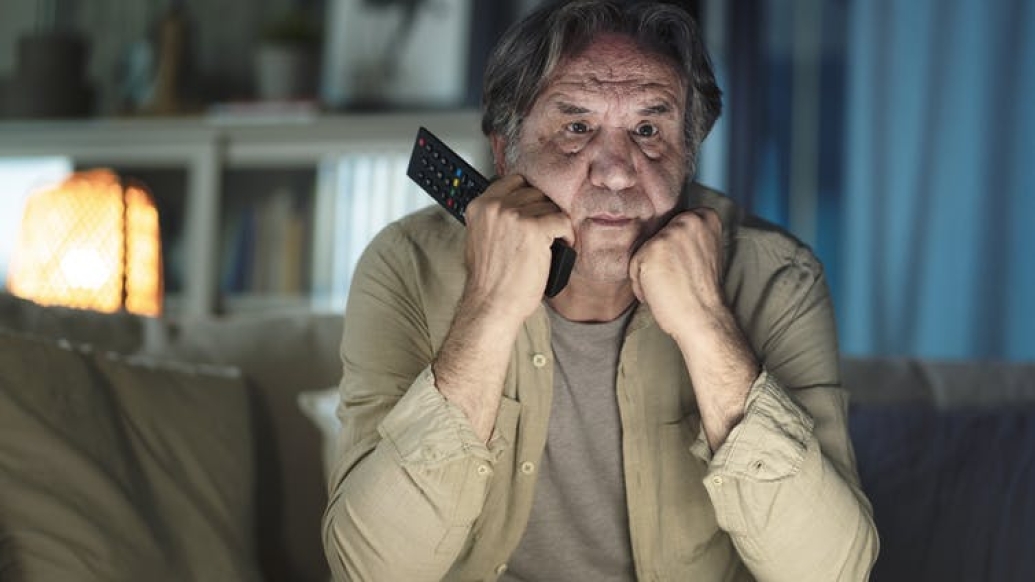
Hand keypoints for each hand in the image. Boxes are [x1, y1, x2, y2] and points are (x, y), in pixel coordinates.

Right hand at [462, 174, 574, 325]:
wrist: (491, 305)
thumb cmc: (488, 281)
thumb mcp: (479, 240)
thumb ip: (493, 219)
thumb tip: (515, 209)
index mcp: (479, 207)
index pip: (513, 182)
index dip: (529, 196)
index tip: (536, 209)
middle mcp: (495, 207)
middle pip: (534, 192)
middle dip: (543, 211)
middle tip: (547, 231)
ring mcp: (514, 216)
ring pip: (550, 206)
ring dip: (555, 224)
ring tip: (553, 242)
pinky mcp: (534, 228)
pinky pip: (562, 219)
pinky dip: (567, 234)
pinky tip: (562, 246)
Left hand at [629, 208, 724, 343]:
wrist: (703, 316)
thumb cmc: (701, 291)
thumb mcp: (703, 251)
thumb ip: (687, 236)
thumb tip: (658, 233)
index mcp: (706, 217)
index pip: (673, 224)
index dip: (675, 248)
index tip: (686, 266)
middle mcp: (688, 220)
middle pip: (657, 236)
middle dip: (661, 258)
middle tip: (678, 278)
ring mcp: (669, 234)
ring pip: (643, 250)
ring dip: (649, 271)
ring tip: (669, 286)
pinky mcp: (651, 250)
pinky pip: (634, 265)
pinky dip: (641, 284)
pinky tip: (659, 292)